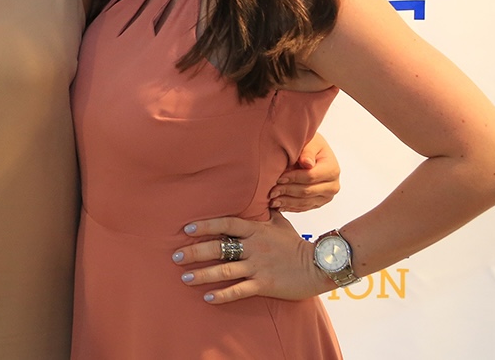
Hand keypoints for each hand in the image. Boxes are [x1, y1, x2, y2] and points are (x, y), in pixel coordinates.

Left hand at [171, 212, 332, 302]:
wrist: (319, 266)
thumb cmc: (296, 244)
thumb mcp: (280, 223)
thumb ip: (265, 213)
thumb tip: (260, 197)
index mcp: (255, 230)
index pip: (225, 224)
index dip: (205, 226)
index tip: (186, 229)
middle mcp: (253, 247)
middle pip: (218, 248)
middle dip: (194, 252)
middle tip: (176, 256)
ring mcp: (258, 266)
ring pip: (224, 270)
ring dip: (202, 275)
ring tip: (185, 278)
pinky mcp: (264, 284)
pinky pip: (239, 290)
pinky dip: (222, 294)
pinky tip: (208, 297)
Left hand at [269, 133, 339, 211]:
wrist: (313, 152)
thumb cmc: (311, 145)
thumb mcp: (311, 142)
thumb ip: (308, 152)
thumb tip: (307, 163)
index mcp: (332, 169)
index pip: (310, 177)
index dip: (293, 178)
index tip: (279, 177)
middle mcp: (332, 185)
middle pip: (307, 191)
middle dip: (287, 191)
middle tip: (272, 191)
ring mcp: (326, 196)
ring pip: (305, 202)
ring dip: (287, 202)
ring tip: (272, 200)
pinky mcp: (318, 202)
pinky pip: (304, 208)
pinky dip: (290, 207)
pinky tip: (279, 205)